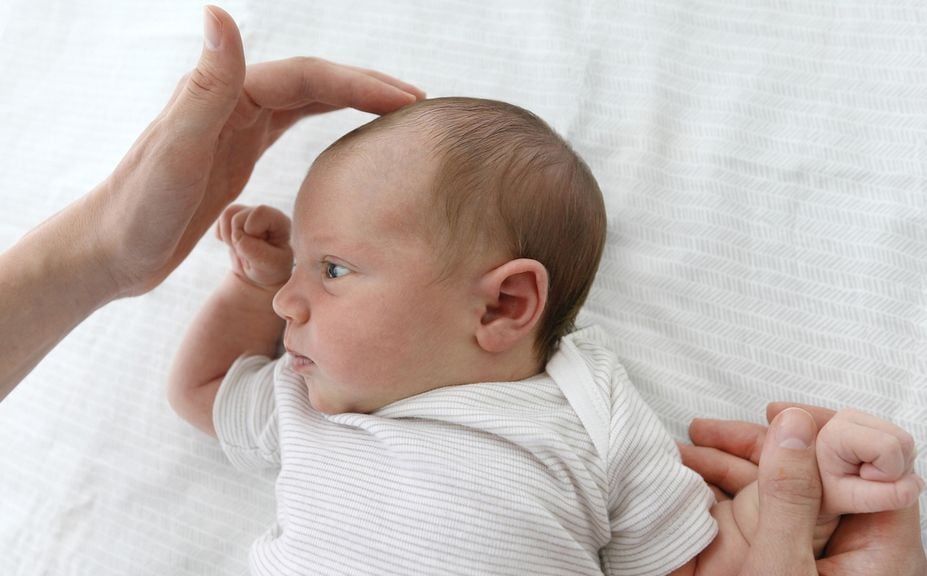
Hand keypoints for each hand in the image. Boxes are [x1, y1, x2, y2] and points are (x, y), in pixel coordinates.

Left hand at [87, 6, 422, 297]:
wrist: (112, 251)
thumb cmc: (139, 208)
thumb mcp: (176, 149)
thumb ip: (206, 86)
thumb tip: (220, 13)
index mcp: (226, 95)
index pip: (308, 78)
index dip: (361, 84)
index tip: (408, 100)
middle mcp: (233, 102)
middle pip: (315, 83)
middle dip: (368, 88)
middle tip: (418, 103)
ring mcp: (236, 127)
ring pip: (307, 101)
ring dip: (352, 100)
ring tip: (395, 113)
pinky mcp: (237, 154)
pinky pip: (294, 125)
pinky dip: (327, 121)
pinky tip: (346, 136)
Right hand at [217, 204, 292, 289]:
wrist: (260, 273)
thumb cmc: (270, 269)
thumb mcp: (270, 265)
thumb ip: (257, 251)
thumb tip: (237, 235)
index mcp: (281, 221)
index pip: (261, 211)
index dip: (252, 230)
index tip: (259, 247)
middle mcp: (266, 212)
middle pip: (238, 216)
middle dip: (237, 238)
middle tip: (248, 252)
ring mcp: (250, 213)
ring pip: (228, 214)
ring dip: (228, 236)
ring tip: (241, 248)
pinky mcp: (236, 216)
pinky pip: (221, 217)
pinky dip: (221, 234)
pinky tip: (233, 244)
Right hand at [680, 402, 926, 575]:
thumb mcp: (779, 569)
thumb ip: (790, 496)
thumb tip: (793, 424)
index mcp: (884, 550)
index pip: (873, 460)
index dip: (825, 428)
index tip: (776, 416)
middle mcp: (861, 550)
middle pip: (820, 469)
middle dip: (758, 444)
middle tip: (706, 431)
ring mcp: (827, 558)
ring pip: (789, 490)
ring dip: (734, 468)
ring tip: (684, 456)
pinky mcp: (799, 565)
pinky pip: (772, 517)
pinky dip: (732, 498)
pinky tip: (696, 489)